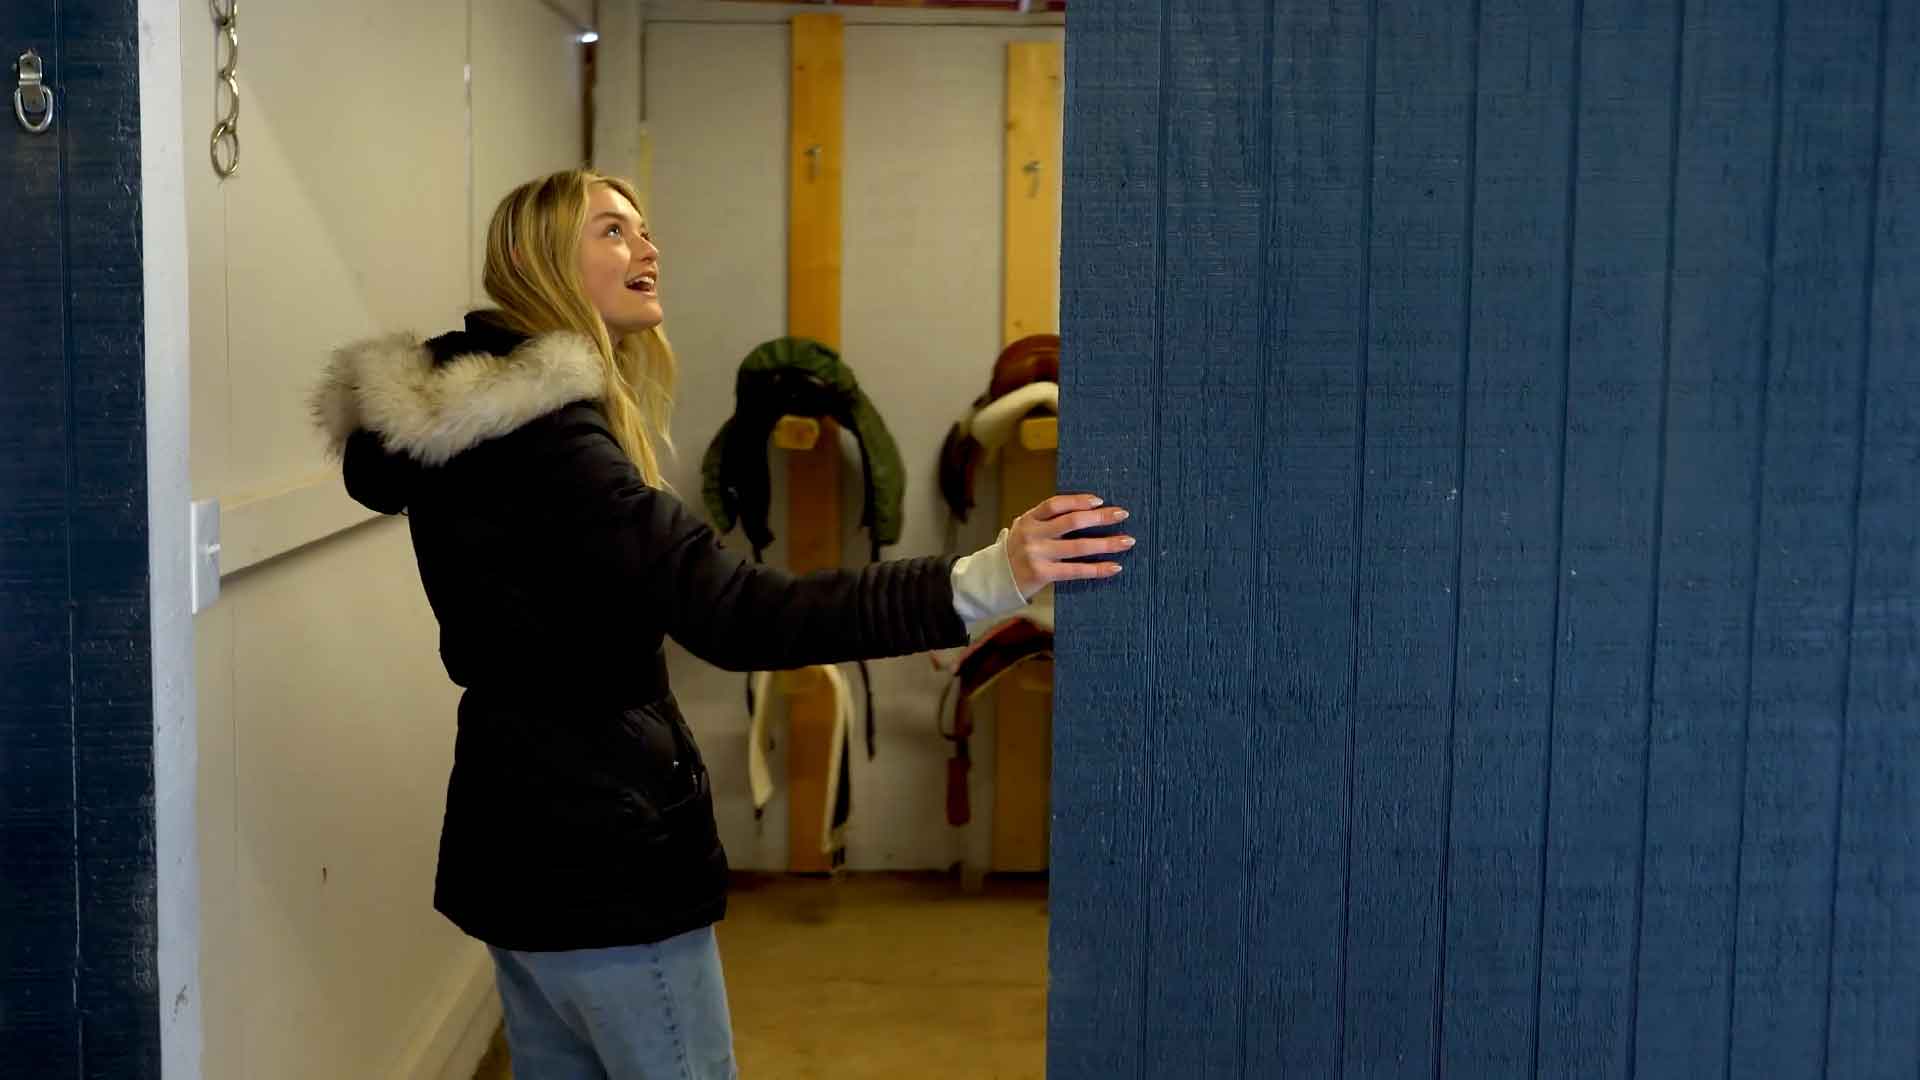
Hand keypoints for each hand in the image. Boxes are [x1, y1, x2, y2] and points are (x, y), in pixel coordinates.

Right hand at [1006, 493, 1133, 598]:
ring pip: (1078, 547)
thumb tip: (1087, 510)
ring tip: (1127, 541)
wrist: (996, 580)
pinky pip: (1076, 571)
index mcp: (1029, 519)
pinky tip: (1114, 567)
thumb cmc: (1020, 551)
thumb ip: (1047, 521)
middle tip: (1122, 514)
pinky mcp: (1042, 574)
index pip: (1055, 504)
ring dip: (1106, 543)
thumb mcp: (1026, 530)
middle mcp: (1032, 534)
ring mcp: (1037, 555)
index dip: (1078, 501)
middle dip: (1100, 517)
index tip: (1099, 501)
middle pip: (1071, 522)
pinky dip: (1097, 569)